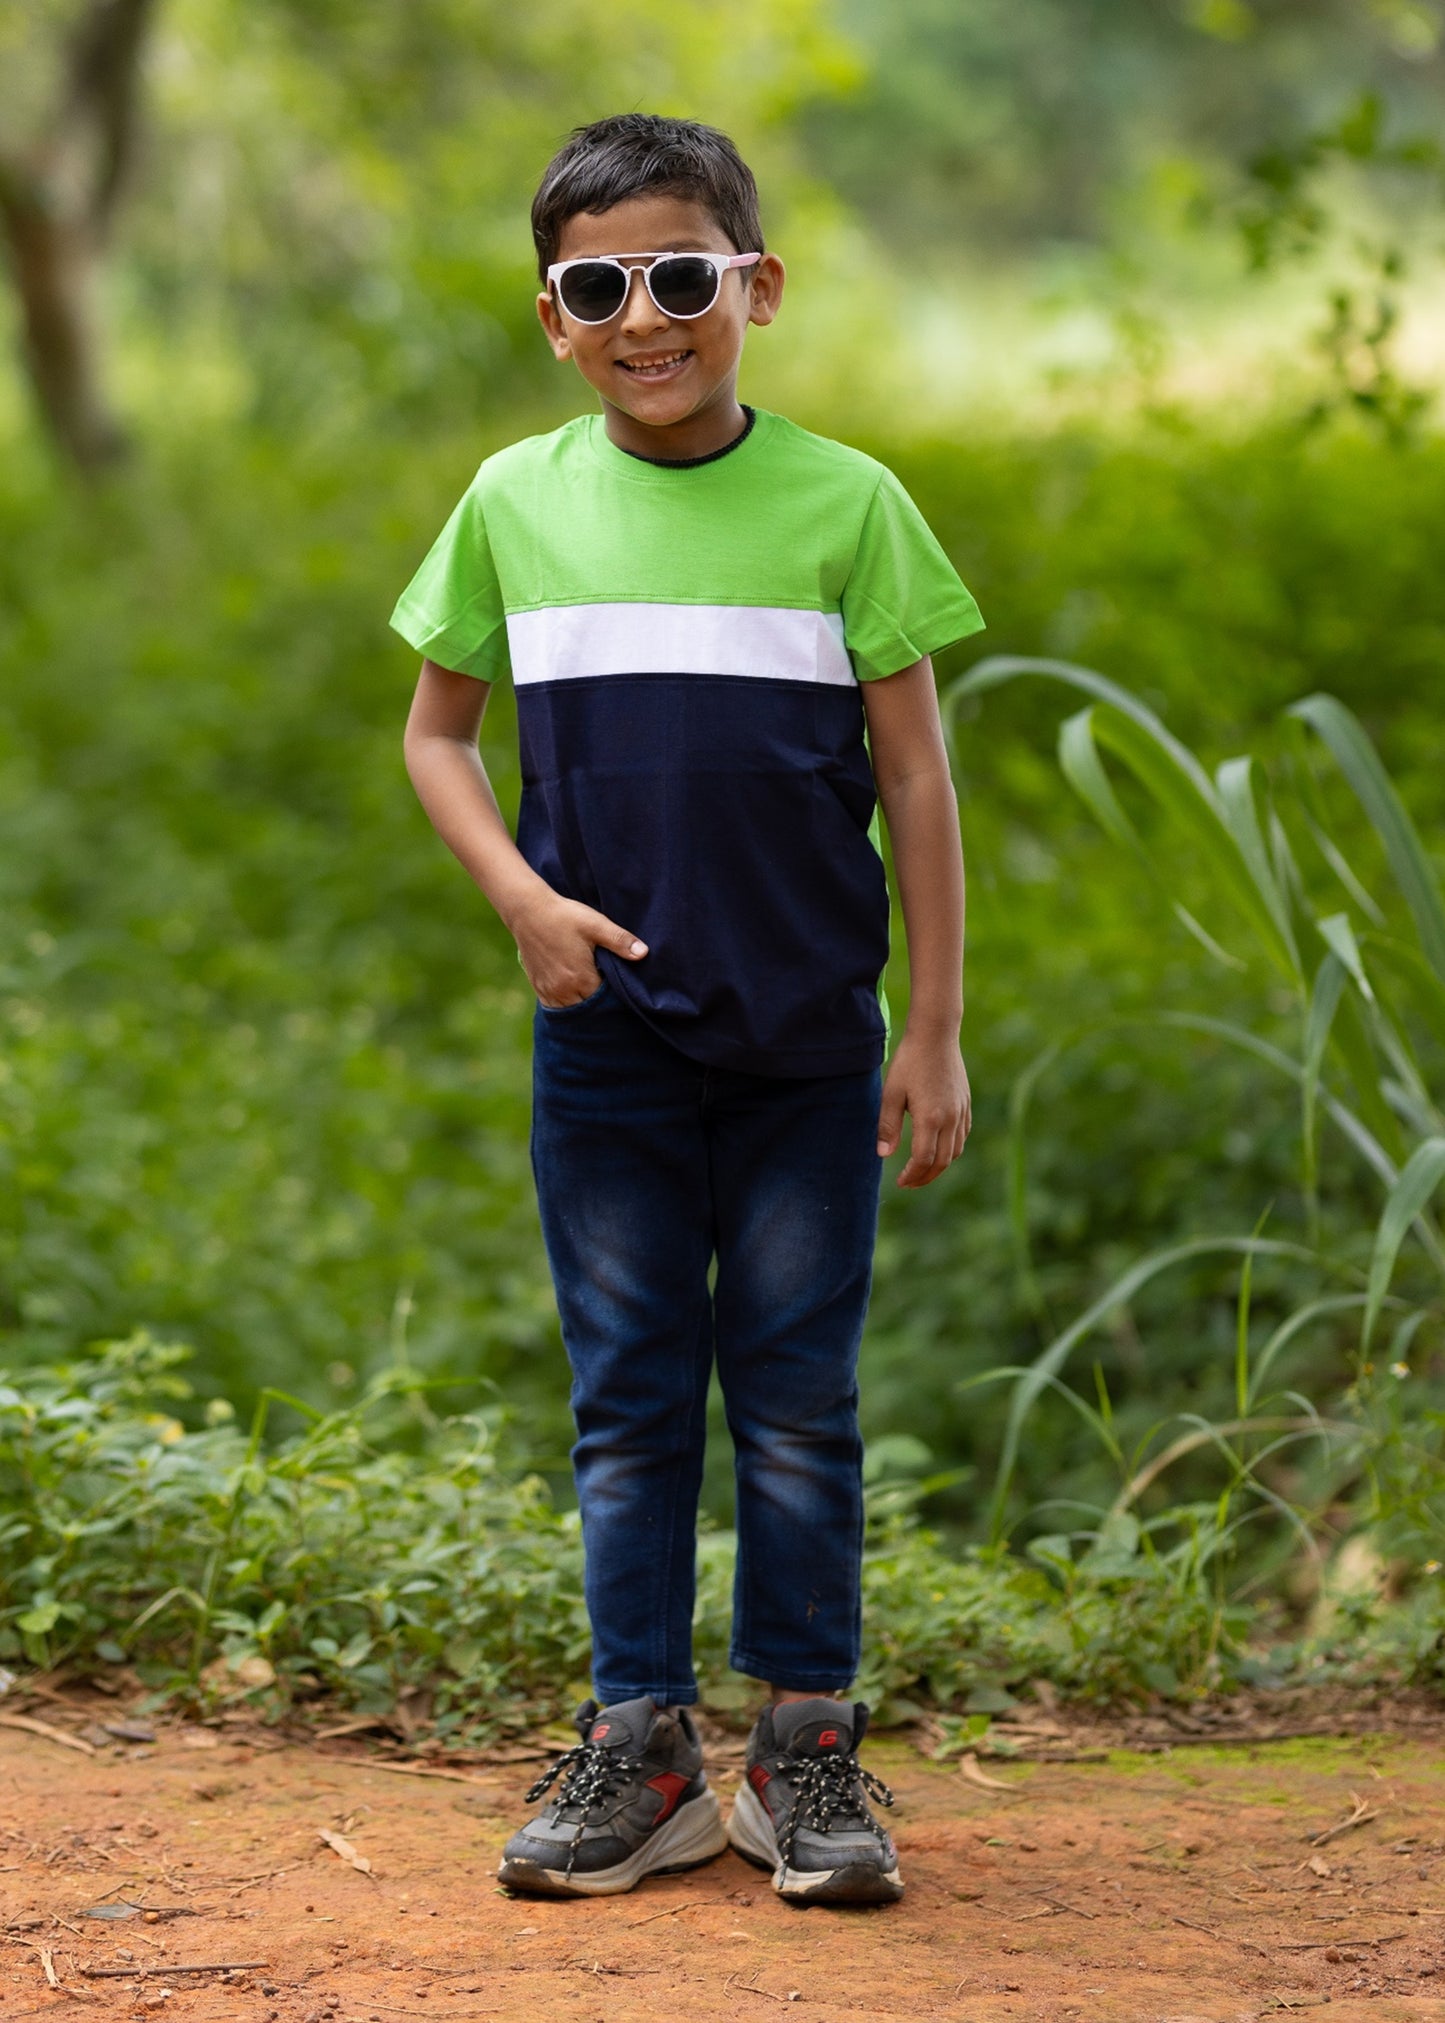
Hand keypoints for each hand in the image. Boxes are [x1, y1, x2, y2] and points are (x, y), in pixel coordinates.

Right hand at [512, 889, 646, 1007]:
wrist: (528, 911)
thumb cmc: (564, 916)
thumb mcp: (596, 925)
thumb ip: (620, 941)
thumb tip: (644, 954)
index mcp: (580, 979)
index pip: (605, 1000)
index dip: (615, 995)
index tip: (620, 985)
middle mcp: (562, 990)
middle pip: (589, 1008)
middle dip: (600, 1002)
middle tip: (610, 989)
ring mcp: (548, 991)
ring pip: (572, 1010)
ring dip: (583, 1004)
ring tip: (592, 990)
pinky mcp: (538, 987)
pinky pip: (556, 1006)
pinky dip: (567, 1003)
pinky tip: (575, 992)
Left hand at [876, 1030, 970, 1187]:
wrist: (936, 1036)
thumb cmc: (909, 1062)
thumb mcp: (891, 1093)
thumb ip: (887, 1126)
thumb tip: (884, 1155)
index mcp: (930, 1118)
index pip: (923, 1160)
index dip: (912, 1175)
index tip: (900, 1182)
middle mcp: (950, 1119)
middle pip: (942, 1161)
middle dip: (925, 1177)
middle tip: (909, 1183)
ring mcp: (961, 1111)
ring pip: (955, 1151)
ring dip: (939, 1166)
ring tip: (922, 1171)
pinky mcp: (966, 1104)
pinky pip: (962, 1136)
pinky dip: (951, 1149)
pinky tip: (938, 1149)